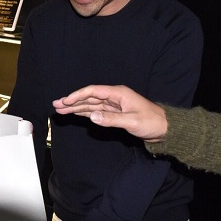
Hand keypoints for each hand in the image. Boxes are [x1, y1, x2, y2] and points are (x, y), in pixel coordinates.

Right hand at [52, 85, 167, 142]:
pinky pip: (96, 111)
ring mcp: (114, 105)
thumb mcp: (132, 122)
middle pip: (89, 97)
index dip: (78, 95)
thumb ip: (111, 119)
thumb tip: (92, 116)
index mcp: (118, 94)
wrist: (165, 128)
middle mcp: (114, 97)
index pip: (93, 92)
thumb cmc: (152, 122)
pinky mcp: (115, 114)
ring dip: (76, 107)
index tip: (65, 101)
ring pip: (91, 105)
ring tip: (60, 109)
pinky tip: (75, 113)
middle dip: (72, 101)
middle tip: (56, 105)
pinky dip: (85, 112)